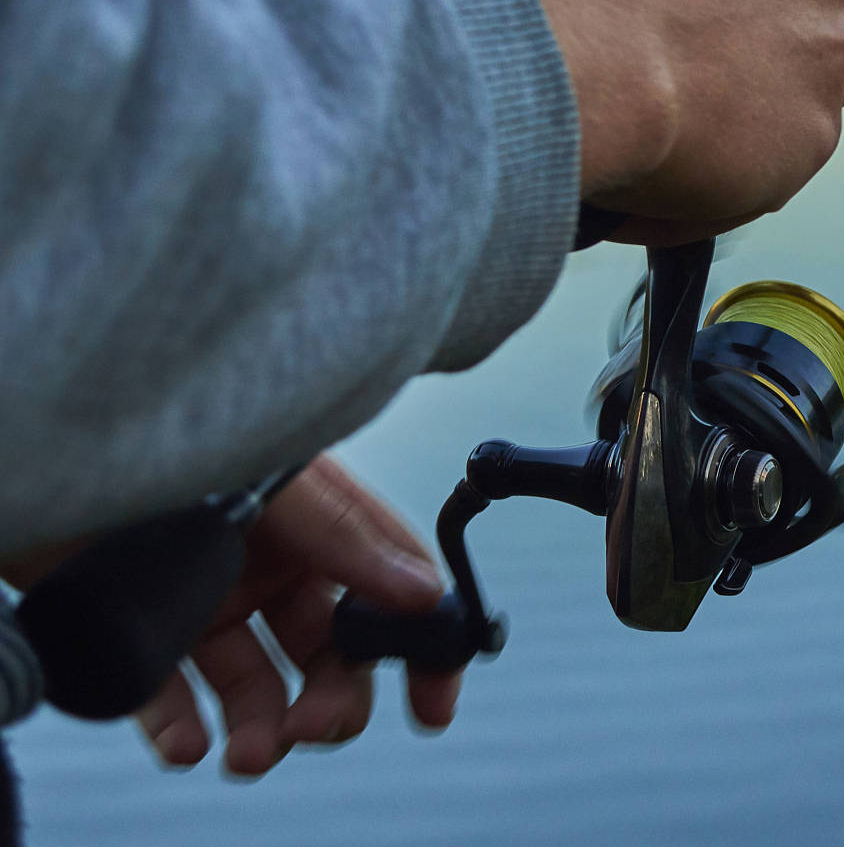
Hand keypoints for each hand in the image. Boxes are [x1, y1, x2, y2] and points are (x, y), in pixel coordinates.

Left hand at [134, 456, 457, 776]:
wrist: (57, 452)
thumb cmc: (181, 442)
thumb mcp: (279, 483)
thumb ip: (346, 535)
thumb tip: (424, 592)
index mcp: (319, 526)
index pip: (391, 592)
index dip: (420, 650)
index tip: (434, 704)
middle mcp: (270, 567)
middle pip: (326, 654)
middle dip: (331, 702)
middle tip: (312, 728)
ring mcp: (208, 601)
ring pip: (255, 687)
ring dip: (263, 729)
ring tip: (248, 753)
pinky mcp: (144, 632)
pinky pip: (171, 699)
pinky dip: (183, 732)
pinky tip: (188, 745)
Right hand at [488, 0, 843, 243]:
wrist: (581, 51)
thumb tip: (673, 25)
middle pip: (818, 16)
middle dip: (775, 48)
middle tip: (701, 83)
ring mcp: (826, 55)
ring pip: (800, 96)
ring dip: (750, 121)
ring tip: (658, 143)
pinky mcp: (814, 135)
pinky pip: (773, 166)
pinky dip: (727, 182)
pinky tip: (660, 184)